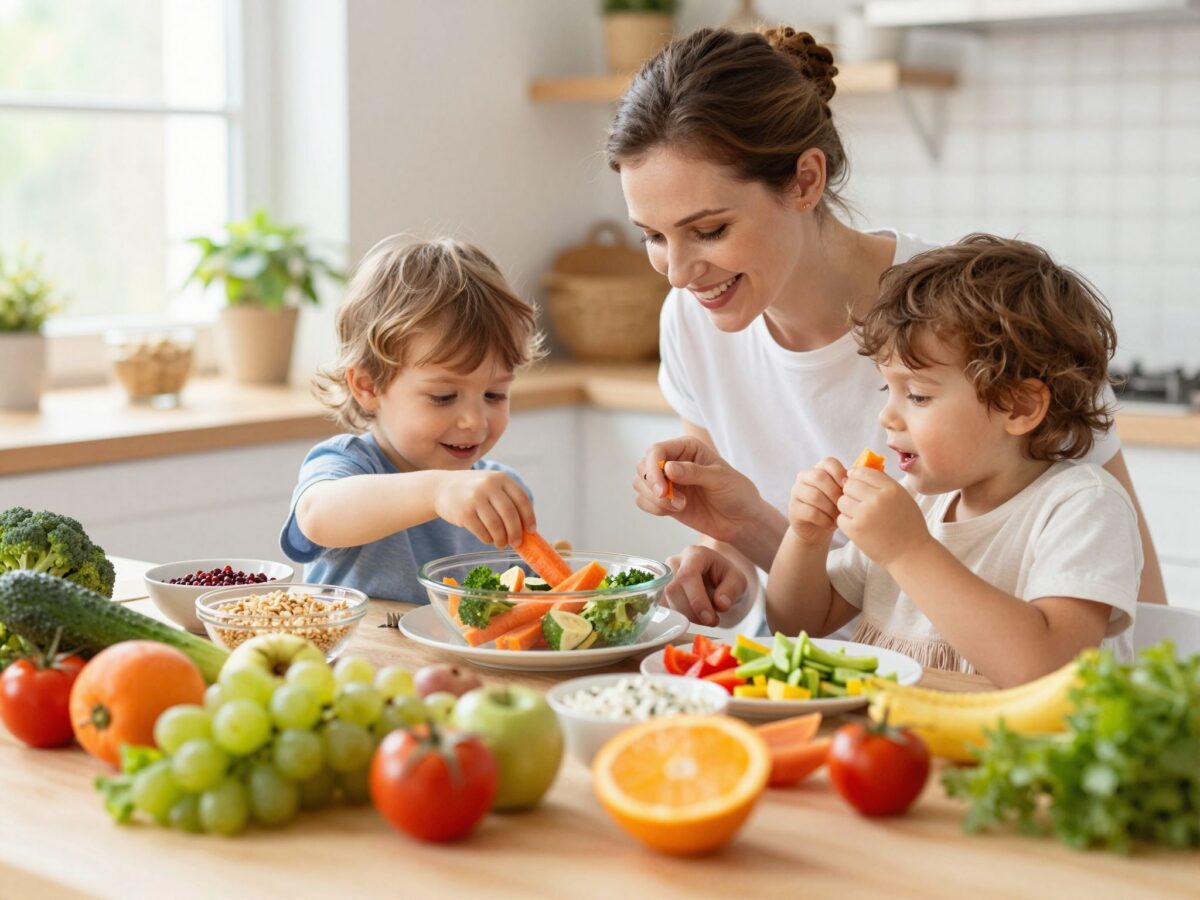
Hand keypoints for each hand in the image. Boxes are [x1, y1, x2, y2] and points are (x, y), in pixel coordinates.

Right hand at [433, 470, 535, 547]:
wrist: (442, 488)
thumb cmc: (473, 491)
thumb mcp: (492, 486)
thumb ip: (508, 501)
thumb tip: (526, 529)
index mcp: (500, 478)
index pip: (522, 499)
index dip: (529, 517)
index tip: (531, 531)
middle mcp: (488, 485)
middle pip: (510, 514)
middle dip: (516, 532)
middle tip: (517, 542)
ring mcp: (475, 498)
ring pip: (496, 526)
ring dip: (502, 539)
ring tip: (501, 543)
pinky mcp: (464, 513)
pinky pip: (482, 532)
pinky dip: (488, 539)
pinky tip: (488, 539)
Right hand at [633, 436, 763, 543]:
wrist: (741, 520)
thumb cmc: (736, 493)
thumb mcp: (720, 479)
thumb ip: (694, 472)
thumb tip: (668, 467)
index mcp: (686, 447)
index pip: (656, 451)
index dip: (653, 468)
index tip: (661, 490)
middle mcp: (673, 460)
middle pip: (643, 466)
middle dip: (652, 486)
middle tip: (673, 501)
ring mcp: (667, 480)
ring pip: (639, 484)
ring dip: (655, 499)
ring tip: (681, 506)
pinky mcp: (664, 499)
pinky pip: (642, 500)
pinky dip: (653, 508)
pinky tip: (676, 510)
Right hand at [662, 545, 747, 626]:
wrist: (715, 578)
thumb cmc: (725, 577)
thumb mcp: (737, 581)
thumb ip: (731, 590)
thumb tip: (720, 604)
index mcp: (695, 554)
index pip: (688, 575)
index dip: (696, 599)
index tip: (709, 618)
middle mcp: (675, 562)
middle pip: (673, 589)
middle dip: (692, 612)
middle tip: (711, 621)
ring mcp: (664, 576)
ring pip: (666, 600)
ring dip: (686, 616)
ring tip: (706, 618)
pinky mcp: (659, 590)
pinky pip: (663, 607)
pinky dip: (678, 617)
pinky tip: (694, 616)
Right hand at [788, 457, 846, 544]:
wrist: (817, 528)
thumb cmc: (834, 508)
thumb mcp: (843, 494)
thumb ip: (849, 484)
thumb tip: (862, 478)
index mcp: (818, 469)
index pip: (828, 462)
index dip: (840, 473)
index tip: (847, 487)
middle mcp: (804, 477)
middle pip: (819, 477)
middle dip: (835, 492)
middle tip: (844, 505)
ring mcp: (796, 492)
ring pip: (814, 496)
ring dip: (830, 508)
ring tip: (838, 516)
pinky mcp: (793, 509)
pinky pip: (810, 512)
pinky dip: (824, 519)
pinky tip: (829, 523)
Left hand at [836, 468, 930, 566]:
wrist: (911, 554)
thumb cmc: (908, 525)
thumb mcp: (903, 498)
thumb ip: (884, 483)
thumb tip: (860, 470)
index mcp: (891, 489)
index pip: (863, 472)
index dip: (857, 476)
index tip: (856, 482)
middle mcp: (877, 499)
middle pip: (849, 485)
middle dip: (850, 492)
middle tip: (858, 502)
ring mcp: (865, 514)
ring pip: (842, 501)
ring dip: (847, 507)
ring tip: (859, 515)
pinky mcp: (855, 530)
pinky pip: (840, 518)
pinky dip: (846, 522)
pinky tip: (857, 526)